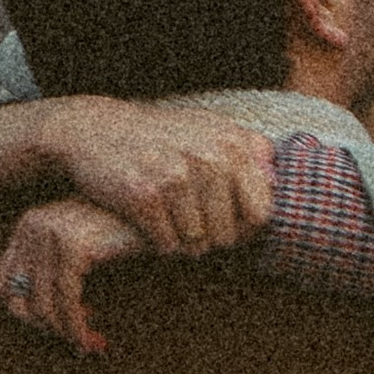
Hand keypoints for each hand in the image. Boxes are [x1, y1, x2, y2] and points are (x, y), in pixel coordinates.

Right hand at [0, 96, 276, 253]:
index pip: (262, 213)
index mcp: (234, 142)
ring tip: (168, 221)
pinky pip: (167, 244)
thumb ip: (247, 152)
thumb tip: (280, 182)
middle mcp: (210, 156)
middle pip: (229, 235)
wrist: (94, 129)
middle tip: (188, 225)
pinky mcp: (145, 194)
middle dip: (210, 240)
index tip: (225, 225)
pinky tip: (148, 224)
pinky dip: (158, 243)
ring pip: (197, 244)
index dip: (244, 228)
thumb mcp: (208, 130)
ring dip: (182, 243)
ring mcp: (177, 174)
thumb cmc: (160, 137)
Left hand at [0, 196, 150, 356]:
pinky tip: (89, 338)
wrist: (154, 212)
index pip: (3, 285)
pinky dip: (77, 327)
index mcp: (28, 225)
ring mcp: (52, 234)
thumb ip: (40, 265)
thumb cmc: (117, 231)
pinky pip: (67, 302)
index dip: (26, 313)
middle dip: (45, 327)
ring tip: (85, 342)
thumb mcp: (74, 246)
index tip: (54, 327)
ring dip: (64, 333)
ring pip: (42, 307)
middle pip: (18, 299)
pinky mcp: (74, 246)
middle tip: (73, 340)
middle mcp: (34, 225)